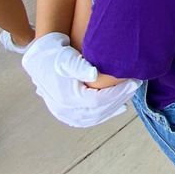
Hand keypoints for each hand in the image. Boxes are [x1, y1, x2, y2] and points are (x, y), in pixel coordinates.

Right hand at [22, 33, 139, 126]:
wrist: (38, 58)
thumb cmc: (54, 54)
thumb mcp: (66, 57)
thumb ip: (79, 66)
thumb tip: (94, 74)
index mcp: (66, 96)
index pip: (98, 101)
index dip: (117, 94)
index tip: (133, 82)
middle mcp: (65, 109)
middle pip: (99, 111)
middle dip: (120, 99)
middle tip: (136, 85)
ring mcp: (64, 113)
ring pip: (95, 117)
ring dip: (114, 107)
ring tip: (129, 94)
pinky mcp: (66, 112)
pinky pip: (88, 119)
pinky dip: (105, 115)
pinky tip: (119, 108)